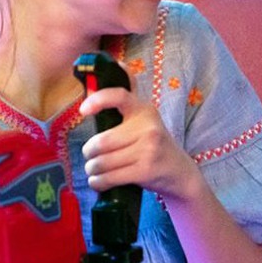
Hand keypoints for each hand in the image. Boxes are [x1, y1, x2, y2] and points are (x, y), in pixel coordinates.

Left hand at [80, 88, 199, 199]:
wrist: (179, 171)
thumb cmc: (153, 144)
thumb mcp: (144, 120)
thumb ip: (123, 102)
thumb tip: (99, 80)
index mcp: (144, 110)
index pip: (119, 96)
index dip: (98, 100)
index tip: (83, 110)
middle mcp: (148, 128)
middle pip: (101, 141)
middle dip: (89, 152)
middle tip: (90, 156)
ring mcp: (148, 150)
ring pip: (103, 162)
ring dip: (92, 170)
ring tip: (94, 170)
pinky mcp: (145, 171)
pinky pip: (110, 178)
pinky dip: (98, 182)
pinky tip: (99, 181)